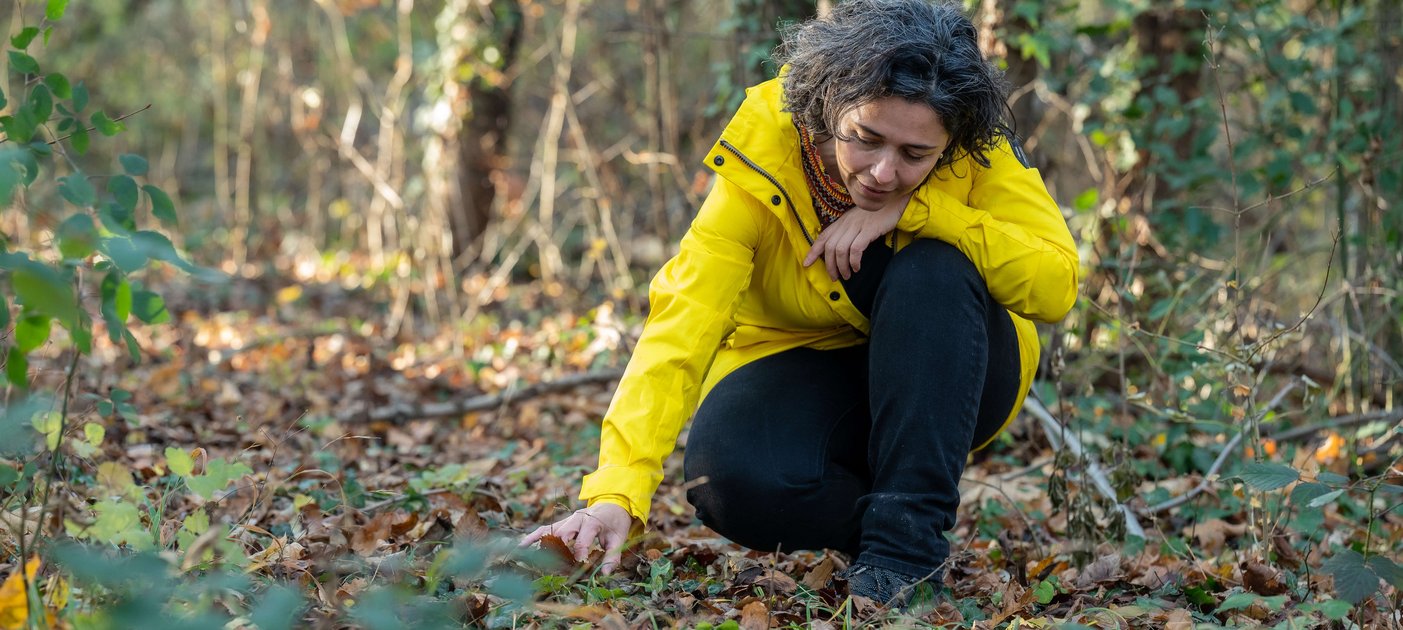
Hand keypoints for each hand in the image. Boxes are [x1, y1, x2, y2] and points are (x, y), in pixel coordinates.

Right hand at [519, 502, 633, 573]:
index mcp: (591, 522)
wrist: (611, 504)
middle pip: (563, 536)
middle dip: (560, 554)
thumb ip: (612, 556)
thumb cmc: (615, 522)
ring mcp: (567, 520)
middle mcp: (576, 519)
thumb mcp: (619, 539)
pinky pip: (545, 528)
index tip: (579, 570)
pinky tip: (523, 545)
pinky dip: (534, 536)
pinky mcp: (562, 523)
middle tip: (559, 571)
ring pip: (552, 532)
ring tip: (534, 562)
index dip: (579, 557)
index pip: (581, 541)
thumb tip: (604, 574)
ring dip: (545, 548)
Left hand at [802, 197, 906, 279]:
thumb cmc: (876, 215)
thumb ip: (847, 232)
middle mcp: (846, 223)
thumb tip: (838, 251)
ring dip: (842, 266)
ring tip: (846, 276)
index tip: (806, 264)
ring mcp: (857, 226)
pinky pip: (856, 249)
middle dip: (829, 265)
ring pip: (841, 250)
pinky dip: (854, 261)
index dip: (813, 251)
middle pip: (830, 247)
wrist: (894, 203)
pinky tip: (856, 268)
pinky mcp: (869, 230)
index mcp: (842, 222)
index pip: (823, 237)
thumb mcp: (857, 221)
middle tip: (834, 277)